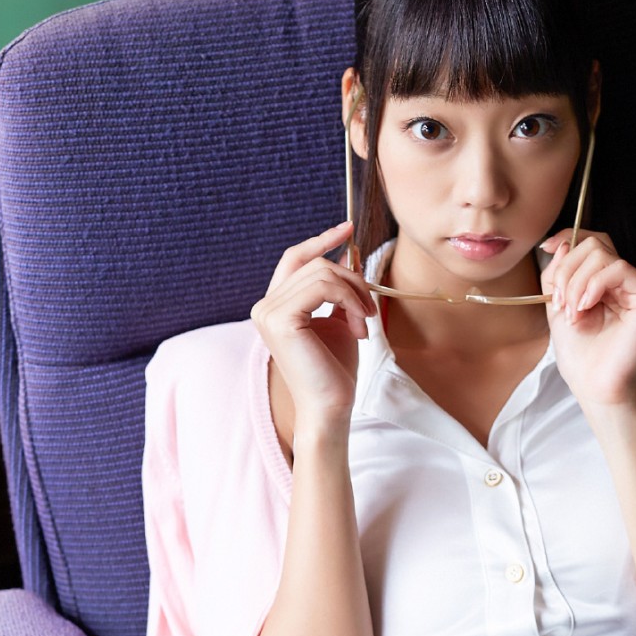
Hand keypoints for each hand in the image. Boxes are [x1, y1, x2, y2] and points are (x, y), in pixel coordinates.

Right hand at [251, 221, 375, 432]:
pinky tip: (359, 324)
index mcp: (276, 305)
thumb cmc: (335, 370)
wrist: (331, 406)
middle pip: (315, 263)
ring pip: (322, 272)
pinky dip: (349, 299)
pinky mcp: (280, 319)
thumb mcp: (340, 319)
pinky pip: (323, 285)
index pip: (295, 258)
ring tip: (364, 322)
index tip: (347, 229)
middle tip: (370, 310)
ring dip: (354, 293)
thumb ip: (339, 289)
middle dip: (352, 279)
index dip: (320, 241)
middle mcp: (265, 305)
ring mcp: (268, 311)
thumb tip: (349, 253)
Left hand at [541, 229, 635, 411]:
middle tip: (560, 303)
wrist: (594, 387)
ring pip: (602, 254)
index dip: (570, 238)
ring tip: (573, 313)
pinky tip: (586, 307)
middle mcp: (629, 282)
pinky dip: (593, 285)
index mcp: (609, 283)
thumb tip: (563, 242)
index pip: (594, 243)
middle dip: (567, 270)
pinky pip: (618, 268)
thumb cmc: (580, 355)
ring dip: (575, 283)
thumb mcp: (558, 305)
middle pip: (595, 244)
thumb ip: (559, 273)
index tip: (548, 247)